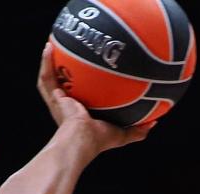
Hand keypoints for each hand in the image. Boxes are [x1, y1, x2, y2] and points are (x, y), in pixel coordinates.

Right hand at [37, 43, 153, 153]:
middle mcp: (67, 106)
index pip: (81, 97)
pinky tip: (48, 47)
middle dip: (63, 72)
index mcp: (80, 115)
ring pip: (50, 79)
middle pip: (63, 85)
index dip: (82, 87)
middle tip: (68, 55)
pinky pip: (46, 76)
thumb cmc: (99, 141)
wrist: (82, 140)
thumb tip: (153, 122)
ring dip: (49, 63)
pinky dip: (45, 62)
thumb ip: (137, 130)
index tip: (88, 74)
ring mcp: (57, 101)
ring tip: (52, 46)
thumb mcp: (122, 134)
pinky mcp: (53, 97)